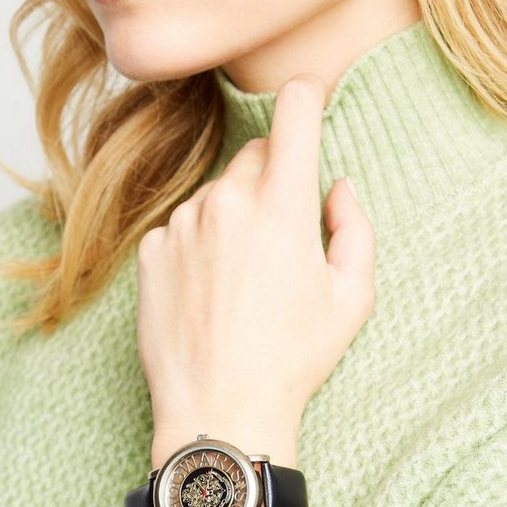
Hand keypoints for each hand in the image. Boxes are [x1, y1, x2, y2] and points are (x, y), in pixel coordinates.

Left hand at [136, 73, 375, 450]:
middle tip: (283, 238)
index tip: (309, 101)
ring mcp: (182, 225)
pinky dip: (197, 244)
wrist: (220, 409)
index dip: (306, 98)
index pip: (294, 112)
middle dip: (274, 179)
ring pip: (216, 194)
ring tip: (241, 278)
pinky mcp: (151, 252)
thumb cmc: (293, 359)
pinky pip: (181, 227)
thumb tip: (338, 186)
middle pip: (255, 156)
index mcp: (283, 206)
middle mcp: (226, 202)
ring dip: (233, 216)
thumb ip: (355, 227)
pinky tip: (207, 290)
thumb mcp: (352, 298)